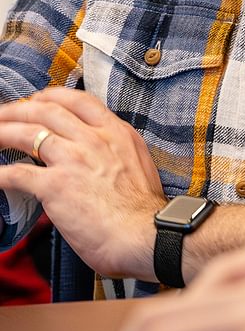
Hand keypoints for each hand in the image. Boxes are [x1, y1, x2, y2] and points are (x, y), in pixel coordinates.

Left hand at [0, 88, 165, 278]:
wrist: (145, 233)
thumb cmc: (143, 209)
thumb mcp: (137, 163)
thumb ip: (115, 150)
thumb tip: (99, 154)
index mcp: (115, 132)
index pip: (78, 101)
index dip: (52, 96)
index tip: (38, 100)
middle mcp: (93, 138)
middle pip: (47, 111)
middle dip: (19, 109)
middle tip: (4, 114)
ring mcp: (73, 159)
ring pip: (28, 134)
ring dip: (3, 132)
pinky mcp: (55, 185)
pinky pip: (18, 173)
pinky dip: (0, 173)